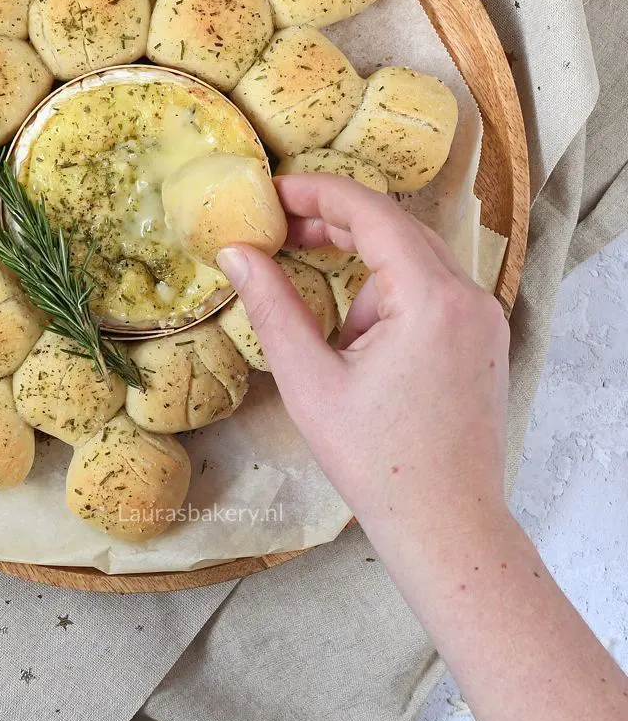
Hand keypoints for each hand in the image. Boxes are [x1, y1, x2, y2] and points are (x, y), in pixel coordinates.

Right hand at [216, 173, 510, 558]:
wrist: (448, 528)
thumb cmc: (378, 462)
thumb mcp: (310, 381)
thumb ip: (271, 306)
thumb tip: (235, 251)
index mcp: (431, 297)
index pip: (372, 212)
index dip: (316, 192)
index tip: (271, 194)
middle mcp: (469, 295)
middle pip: (396, 227)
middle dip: (336, 224)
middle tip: (280, 233)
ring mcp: (484, 317)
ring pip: (414, 260)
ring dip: (363, 270)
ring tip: (329, 331)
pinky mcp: (485, 340)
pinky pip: (433, 291)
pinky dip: (391, 297)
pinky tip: (362, 344)